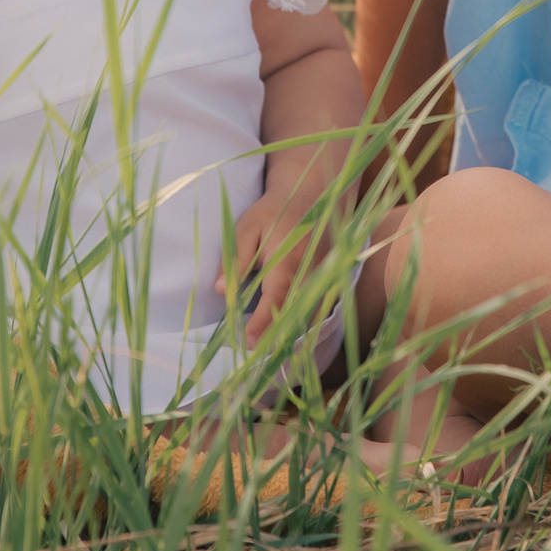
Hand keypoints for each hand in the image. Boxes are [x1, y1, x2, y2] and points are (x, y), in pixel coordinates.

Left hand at [220, 184, 326, 343]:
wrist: (312, 196)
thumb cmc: (274, 211)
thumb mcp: (248, 227)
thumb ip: (236, 258)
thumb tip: (222, 290)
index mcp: (289, 261)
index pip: (276, 300)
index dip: (263, 324)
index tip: (247, 341)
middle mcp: (311, 275)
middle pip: (297, 317)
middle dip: (277, 339)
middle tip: (253, 355)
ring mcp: (324, 280)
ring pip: (311, 318)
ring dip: (292, 336)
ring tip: (268, 352)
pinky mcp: (328, 282)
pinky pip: (318, 310)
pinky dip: (305, 325)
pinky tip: (288, 338)